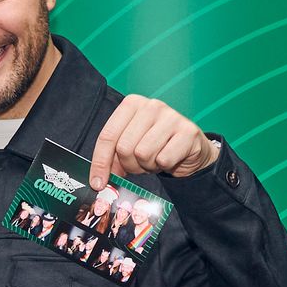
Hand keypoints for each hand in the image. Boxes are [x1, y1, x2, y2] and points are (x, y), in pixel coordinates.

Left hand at [88, 94, 218, 188]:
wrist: (188, 147)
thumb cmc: (155, 145)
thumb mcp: (129, 146)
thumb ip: (112, 158)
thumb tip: (99, 180)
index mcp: (132, 104)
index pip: (107, 135)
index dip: (100, 163)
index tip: (97, 183)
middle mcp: (151, 106)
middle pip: (124, 147)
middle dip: (129, 165)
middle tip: (139, 164)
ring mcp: (172, 116)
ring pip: (143, 154)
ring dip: (147, 165)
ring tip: (155, 159)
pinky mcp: (188, 131)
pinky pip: (164, 159)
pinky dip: (164, 165)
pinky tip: (169, 158)